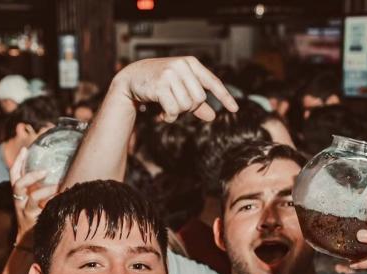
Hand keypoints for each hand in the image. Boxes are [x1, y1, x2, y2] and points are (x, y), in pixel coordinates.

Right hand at [10, 147, 56, 245]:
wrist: (27, 241)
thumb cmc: (35, 217)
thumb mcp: (36, 200)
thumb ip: (42, 188)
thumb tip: (60, 174)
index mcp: (19, 193)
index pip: (14, 174)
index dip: (18, 161)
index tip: (25, 149)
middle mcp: (19, 201)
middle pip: (17, 184)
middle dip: (30, 176)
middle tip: (45, 171)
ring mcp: (25, 211)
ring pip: (31, 198)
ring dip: (45, 191)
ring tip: (58, 187)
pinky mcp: (33, 220)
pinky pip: (41, 210)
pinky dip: (51, 203)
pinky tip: (61, 200)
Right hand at [111, 56, 238, 122]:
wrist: (131, 78)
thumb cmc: (157, 82)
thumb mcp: (179, 88)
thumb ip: (196, 103)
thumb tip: (212, 116)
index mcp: (191, 63)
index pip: (212, 82)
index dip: (224, 96)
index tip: (235, 109)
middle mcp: (182, 66)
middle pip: (199, 98)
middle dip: (189, 108)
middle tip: (176, 106)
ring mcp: (171, 74)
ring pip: (186, 105)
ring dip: (177, 113)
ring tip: (166, 108)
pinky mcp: (160, 85)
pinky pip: (173, 110)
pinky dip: (169, 117)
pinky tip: (161, 115)